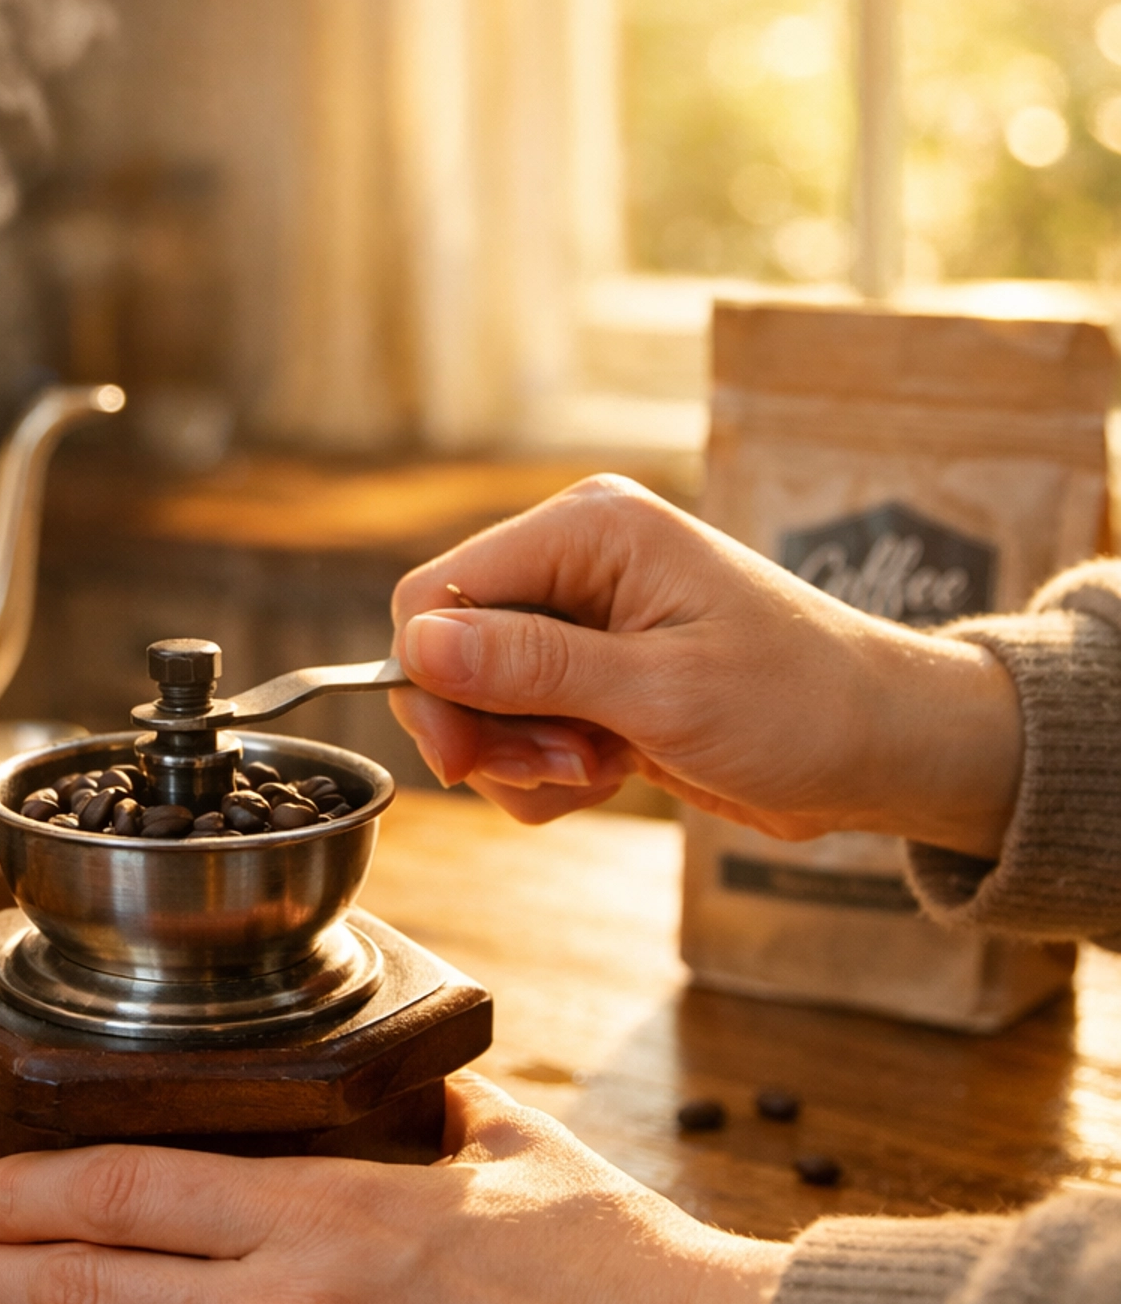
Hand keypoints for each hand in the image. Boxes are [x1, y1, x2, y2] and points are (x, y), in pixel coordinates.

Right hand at [389, 473, 1021, 855]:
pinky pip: (522, 735)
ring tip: (603, 768)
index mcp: (588, 529)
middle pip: (447, 653)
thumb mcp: (661, 691)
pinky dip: (549, 774)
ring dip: (524, 761)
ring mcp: (584, 626)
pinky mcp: (596, 682)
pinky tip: (614, 775)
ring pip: (480, 706)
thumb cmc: (801, 705)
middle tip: (565, 767)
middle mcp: (576, 565)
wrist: (884, 751)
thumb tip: (419, 645)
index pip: (435, 593)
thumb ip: (532, 667)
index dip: (434, 680)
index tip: (472, 756)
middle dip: (488, 730)